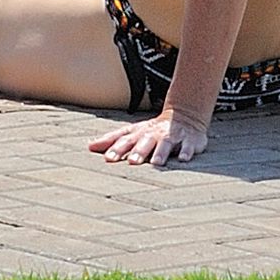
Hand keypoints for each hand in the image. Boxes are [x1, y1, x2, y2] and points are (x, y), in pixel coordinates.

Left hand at [89, 110, 208, 167]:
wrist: (184, 116)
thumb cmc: (152, 130)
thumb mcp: (133, 132)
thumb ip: (112, 140)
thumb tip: (89, 146)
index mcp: (139, 132)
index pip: (126, 139)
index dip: (117, 148)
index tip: (108, 159)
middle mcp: (154, 134)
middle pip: (145, 142)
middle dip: (138, 151)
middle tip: (132, 162)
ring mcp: (172, 136)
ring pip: (166, 144)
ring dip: (161, 153)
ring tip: (156, 163)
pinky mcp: (190, 141)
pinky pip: (189, 146)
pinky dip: (186, 152)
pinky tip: (183, 158)